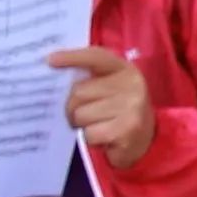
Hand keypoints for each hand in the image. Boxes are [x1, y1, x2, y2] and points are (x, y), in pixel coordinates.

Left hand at [48, 46, 154, 168]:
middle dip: (72, 107)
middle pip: (78, 92)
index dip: (72, 57)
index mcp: (123, 69)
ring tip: (95, 126)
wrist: (146, 140)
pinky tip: (102, 138)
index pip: (95, 57)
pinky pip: (89, 133)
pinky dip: (89, 139)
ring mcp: (130, 107)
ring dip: (80, 125)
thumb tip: (52, 72)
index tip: (50, 60)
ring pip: (80, 114)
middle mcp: (130, 84)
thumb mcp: (109, 88)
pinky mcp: (126, 130)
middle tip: (82, 115)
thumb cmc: (118, 111)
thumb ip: (88, 78)